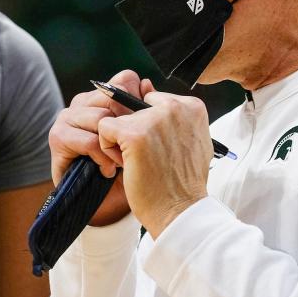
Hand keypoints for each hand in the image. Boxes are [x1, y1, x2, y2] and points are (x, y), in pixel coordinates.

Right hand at [48, 70, 144, 226]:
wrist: (106, 202)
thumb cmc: (127, 167)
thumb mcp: (141, 136)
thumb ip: (144, 109)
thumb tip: (147, 84)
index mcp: (102, 95)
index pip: (124, 79)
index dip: (139, 101)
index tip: (147, 126)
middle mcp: (83, 101)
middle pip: (113, 95)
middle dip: (128, 124)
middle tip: (135, 148)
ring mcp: (67, 117)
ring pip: (101, 118)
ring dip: (116, 146)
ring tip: (123, 163)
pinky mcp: (57, 137)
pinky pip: (89, 141)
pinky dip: (103, 158)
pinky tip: (108, 171)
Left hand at [97, 86, 210, 238]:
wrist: (179, 212)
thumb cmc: (183, 182)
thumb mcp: (189, 140)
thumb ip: (171, 114)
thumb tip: (144, 84)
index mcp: (192, 106)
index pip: (153, 101)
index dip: (149, 127)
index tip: (158, 150)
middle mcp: (176, 107)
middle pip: (133, 108)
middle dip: (133, 132)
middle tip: (148, 158)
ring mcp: (154, 118)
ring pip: (117, 118)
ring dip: (121, 142)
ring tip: (138, 163)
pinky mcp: (133, 133)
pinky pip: (104, 128)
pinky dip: (107, 149)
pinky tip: (125, 165)